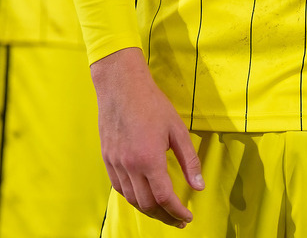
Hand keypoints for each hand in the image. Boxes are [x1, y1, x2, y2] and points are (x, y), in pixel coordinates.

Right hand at [91, 47, 204, 226]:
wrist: (121, 86)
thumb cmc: (151, 103)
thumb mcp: (177, 129)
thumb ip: (189, 160)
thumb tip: (199, 186)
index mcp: (149, 159)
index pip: (164, 198)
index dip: (177, 212)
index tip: (187, 218)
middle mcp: (130, 166)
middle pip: (147, 204)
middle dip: (164, 216)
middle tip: (178, 220)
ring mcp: (115, 164)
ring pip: (132, 199)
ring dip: (148, 210)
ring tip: (163, 211)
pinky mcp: (107, 159)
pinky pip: (119, 188)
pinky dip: (132, 198)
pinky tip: (143, 195)